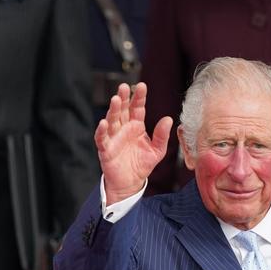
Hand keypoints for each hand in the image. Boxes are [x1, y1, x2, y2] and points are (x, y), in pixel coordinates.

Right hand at [95, 83, 172, 204]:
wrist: (130, 183)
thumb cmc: (142, 165)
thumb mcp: (157, 151)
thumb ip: (162, 135)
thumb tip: (168, 119)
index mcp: (136, 126)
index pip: (137, 108)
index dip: (139, 97)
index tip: (142, 86)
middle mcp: (124, 129)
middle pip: (122, 110)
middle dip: (123, 98)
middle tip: (124, 87)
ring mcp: (114, 138)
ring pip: (112, 120)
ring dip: (112, 110)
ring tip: (115, 99)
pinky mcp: (106, 149)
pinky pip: (102, 138)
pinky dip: (102, 131)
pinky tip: (103, 123)